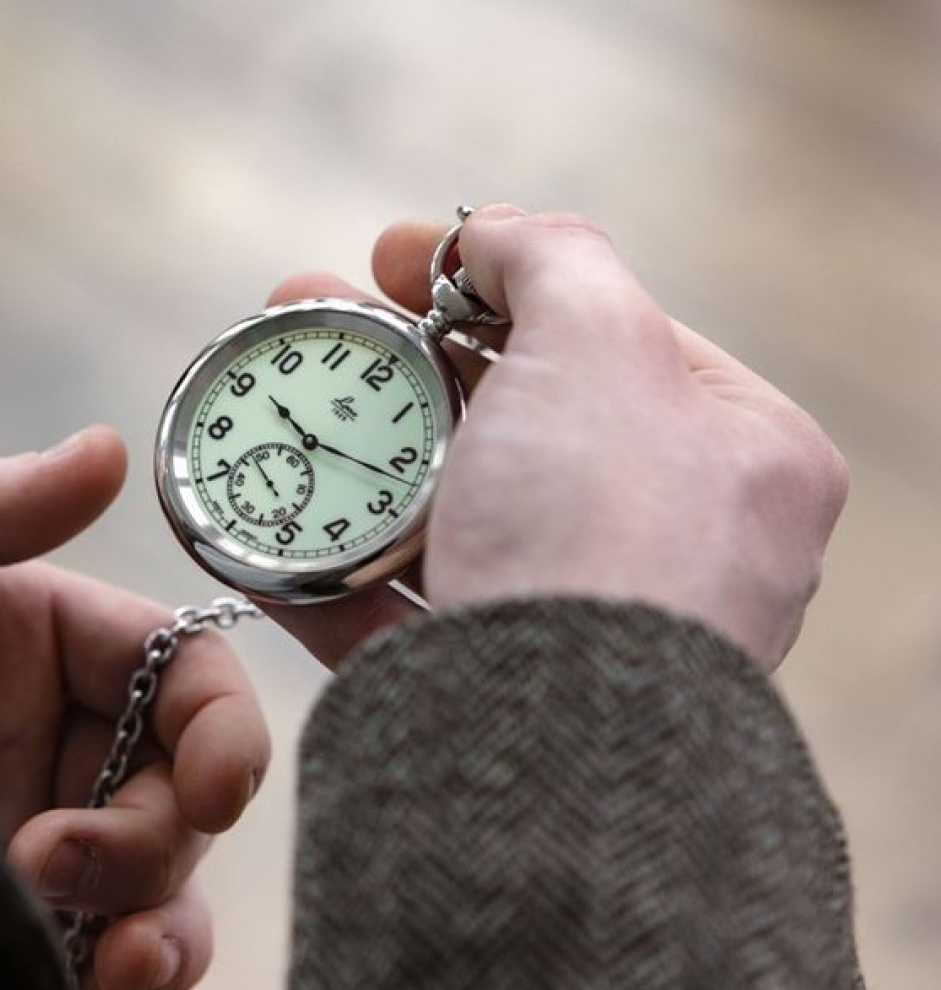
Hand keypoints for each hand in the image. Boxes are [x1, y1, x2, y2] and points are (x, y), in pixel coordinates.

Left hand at [0, 427, 269, 989]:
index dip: (223, 730)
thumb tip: (107, 449)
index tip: (210, 789)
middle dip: (152, 844)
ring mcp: (45, 839)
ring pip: (164, 892)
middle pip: (183, 794)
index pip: (191, 675)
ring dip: (174, 939)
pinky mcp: (14, 927)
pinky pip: (108, 966)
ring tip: (134, 981)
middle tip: (55, 870)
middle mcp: (66, 743)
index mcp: (54, 646)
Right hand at [263, 205, 847, 671]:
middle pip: (516, 421)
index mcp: (743, 456)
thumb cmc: (605, 524)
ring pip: (446, 512)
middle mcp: (676, 544)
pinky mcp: (491, 687)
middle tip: (311, 310)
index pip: (615, 338)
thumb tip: (490, 234)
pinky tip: (261, 521)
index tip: (399, 257)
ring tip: (266, 386)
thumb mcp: (600, 337)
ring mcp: (579, 621)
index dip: (501, 281)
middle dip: (402, 357)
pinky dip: (330, 562)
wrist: (553, 739)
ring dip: (351, 450)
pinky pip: (401, 609)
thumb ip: (551, 254)